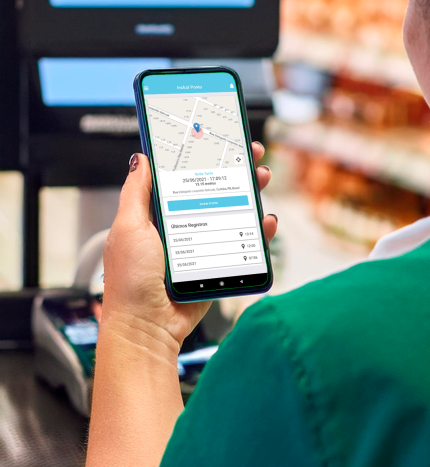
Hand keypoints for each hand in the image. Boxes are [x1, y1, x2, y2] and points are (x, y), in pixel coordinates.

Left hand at [100, 143, 277, 356]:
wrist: (148, 327)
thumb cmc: (131, 282)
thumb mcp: (128, 228)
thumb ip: (136, 193)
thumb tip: (141, 159)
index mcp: (157, 215)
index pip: (184, 177)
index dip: (202, 157)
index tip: (219, 140)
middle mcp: (183, 227)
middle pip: (215, 190)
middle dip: (235, 169)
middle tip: (251, 154)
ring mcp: (203, 246)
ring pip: (234, 212)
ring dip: (251, 193)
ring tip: (261, 179)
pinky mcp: (220, 265)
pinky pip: (245, 243)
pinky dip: (259, 230)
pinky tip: (265, 220)